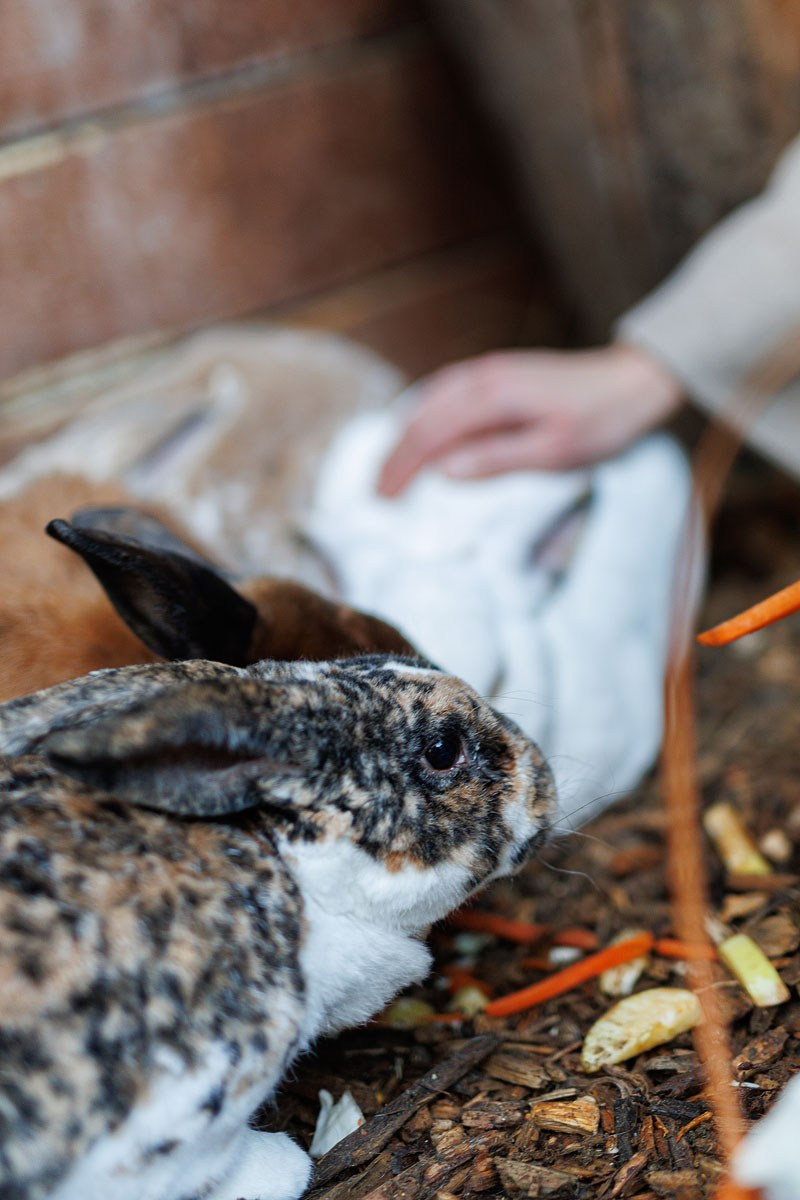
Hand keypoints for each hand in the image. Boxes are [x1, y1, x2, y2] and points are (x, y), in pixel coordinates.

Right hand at [377, 343, 683, 494]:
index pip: (429, 434)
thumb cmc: (601, 421)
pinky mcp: (497, 372)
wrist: (633, 379)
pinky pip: (446, 392)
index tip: (384, 500)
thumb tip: (443, 472)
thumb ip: (497, 459)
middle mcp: (482, 377)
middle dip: (394, 456)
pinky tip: (421, 430)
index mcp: (492, 397)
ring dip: (405, 435)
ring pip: (429, 401)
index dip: (401, 469)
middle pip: (421, 417)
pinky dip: (424, 415)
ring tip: (390, 468)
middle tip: (377, 494)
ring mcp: (488, 371)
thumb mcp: (555, 452)